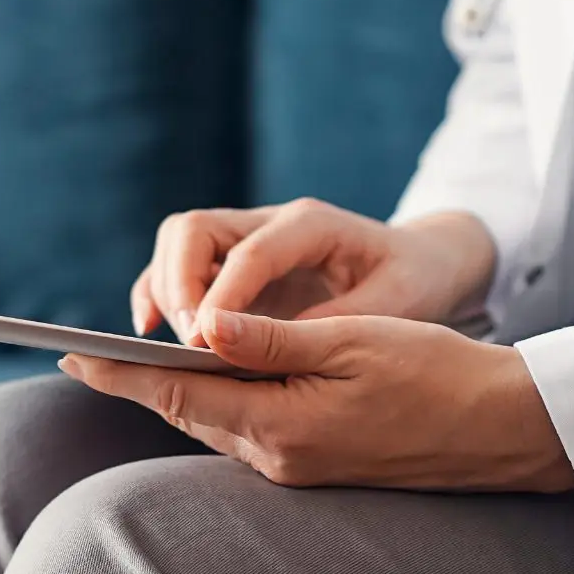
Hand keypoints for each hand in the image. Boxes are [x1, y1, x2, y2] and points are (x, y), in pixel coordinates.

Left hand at [62, 309, 573, 491]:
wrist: (503, 428)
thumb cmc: (435, 372)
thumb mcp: (349, 339)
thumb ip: (267, 338)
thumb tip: (199, 328)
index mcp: (281, 425)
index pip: (177, 394)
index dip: (118, 374)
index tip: (67, 354)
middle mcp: (278, 457)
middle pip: (186, 411)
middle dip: (135, 380)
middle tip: (82, 351)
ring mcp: (294, 467)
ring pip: (212, 421)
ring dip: (174, 388)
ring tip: (129, 357)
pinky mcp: (312, 466)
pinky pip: (244, 429)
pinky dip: (215, 399)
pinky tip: (205, 374)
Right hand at [131, 200, 495, 345]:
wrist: (421, 263)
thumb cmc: (412, 282)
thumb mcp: (396, 304)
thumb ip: (339, 323)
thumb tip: (280, 350)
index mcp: (311, 224)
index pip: (250, 252)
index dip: (221, 295)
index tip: (204, 341)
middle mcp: (269, 222)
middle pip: (194, 230)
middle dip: (179, 286)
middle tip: (189, 344)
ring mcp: (246, 239)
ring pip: (177, 244)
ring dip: (164, 291)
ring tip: (170, 346)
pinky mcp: (232, 264)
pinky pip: (179, 269)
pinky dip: (158, 296)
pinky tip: (152, 335)